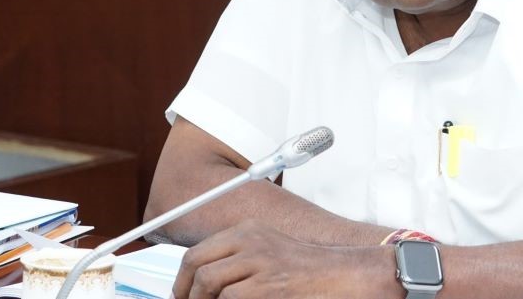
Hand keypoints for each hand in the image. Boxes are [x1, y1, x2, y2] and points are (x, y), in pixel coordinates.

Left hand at [171, 219, 397, 298]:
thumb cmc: (307, 270)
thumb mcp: (269, 252)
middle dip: (184, 291)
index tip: (180, 294)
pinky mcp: (266, 285)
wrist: (342, 275)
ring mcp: (258, 262)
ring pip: (208, 283)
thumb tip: (203, 281)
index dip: (182, 278)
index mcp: (247, 231)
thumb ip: (238, 260)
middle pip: (196, 264)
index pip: (198, 252)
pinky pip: (229, 298)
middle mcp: (249, 241)